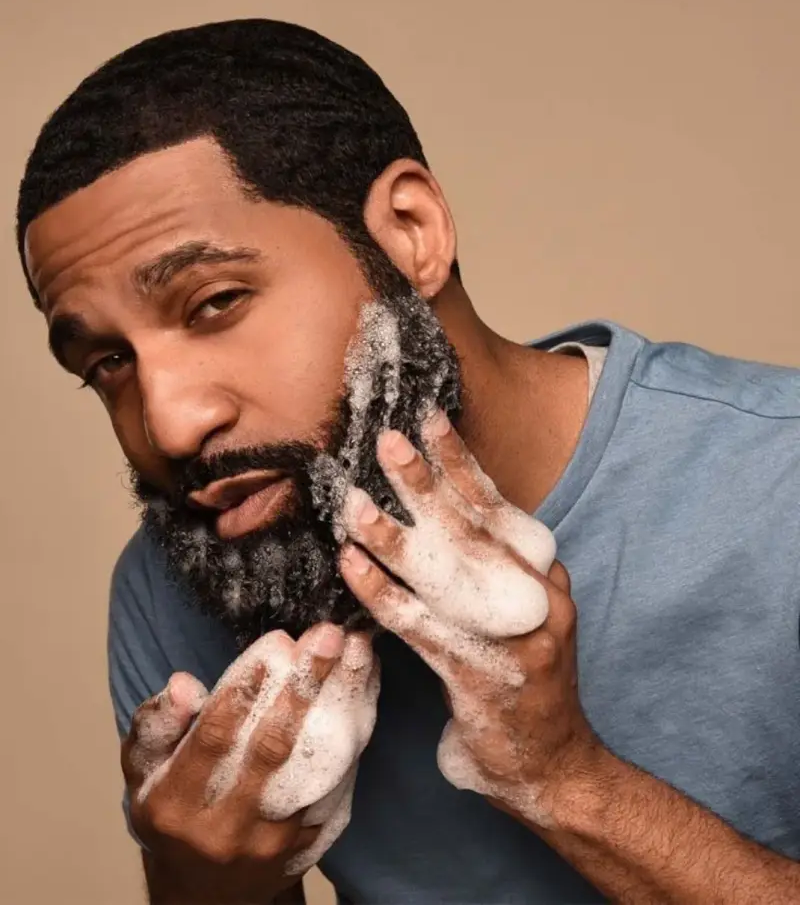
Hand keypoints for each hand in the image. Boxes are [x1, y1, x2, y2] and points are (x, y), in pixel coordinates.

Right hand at [122, 624, 378, 902]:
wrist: (205, 890)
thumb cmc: (173, 810)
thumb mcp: (142, 769)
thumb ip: (156, 724)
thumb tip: (184, 685)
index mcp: (176, 803)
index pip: (214, 737)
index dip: (246, 687)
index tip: (277, 640)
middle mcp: (226, 827)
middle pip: (272, 748)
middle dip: (304, 685)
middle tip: (330, 635)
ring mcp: (271, 842)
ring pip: (316, 766)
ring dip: (342, 704)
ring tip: (359, 653)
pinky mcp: (307, 846)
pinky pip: (339, 784)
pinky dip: (354, 735)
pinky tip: (364, 691)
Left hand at [337, 409, 597, 828]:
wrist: (554, 765)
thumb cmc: (527, 680)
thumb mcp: (523, 611)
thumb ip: (493, 568)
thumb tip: (442, 516)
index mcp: (543, 573)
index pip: (497, 506)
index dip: (461, 463)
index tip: (429, 421)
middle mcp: (535, 595)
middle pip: (471, 529)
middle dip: (426, 481)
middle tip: (386, 442)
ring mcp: (510, 635)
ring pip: (442, 574)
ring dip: (392, 534)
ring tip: (353, 504)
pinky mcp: (479, 673)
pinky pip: (421, 626)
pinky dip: (382, 593)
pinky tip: (352, 567)